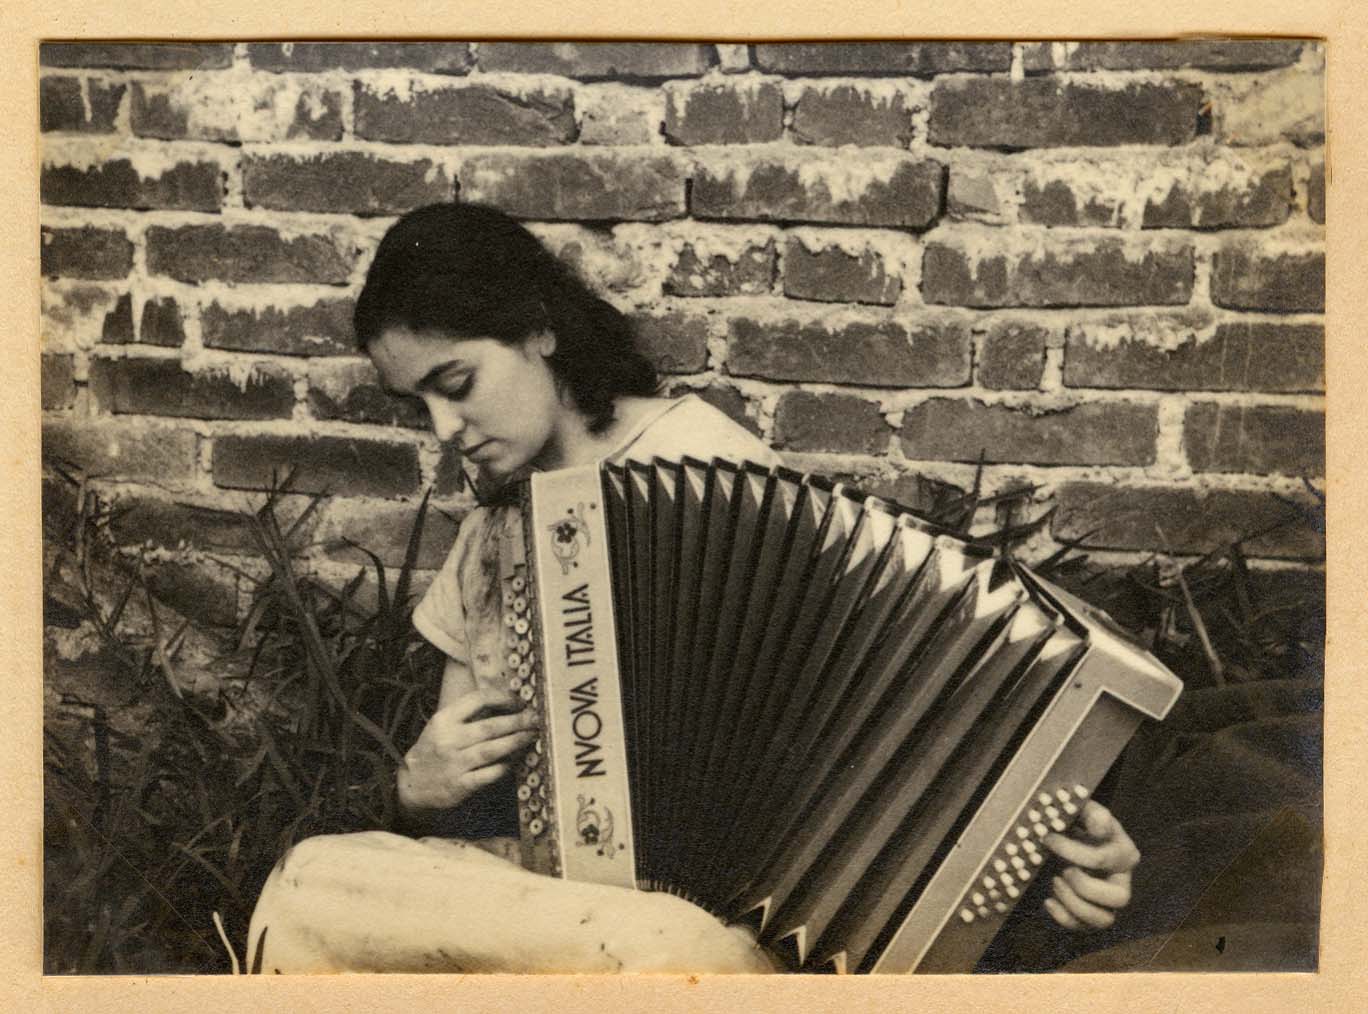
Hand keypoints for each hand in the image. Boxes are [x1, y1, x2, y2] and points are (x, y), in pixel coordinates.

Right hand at [397, 686, 538, 814]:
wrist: (412, 783)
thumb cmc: (435, 749)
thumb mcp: (443, 725)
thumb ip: (469, 714)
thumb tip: (508, 702)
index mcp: (444, 719)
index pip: (477, 699)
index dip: (503, 698)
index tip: (519, 702)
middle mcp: (448, 740)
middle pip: (489, 727)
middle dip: (517, 721)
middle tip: (536, 718)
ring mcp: (454, 764)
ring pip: (492, 750)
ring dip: (516, 742)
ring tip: (532, 735)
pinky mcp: (460, 786)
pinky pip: (489, 774)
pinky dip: (506, 766)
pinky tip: (517, 759)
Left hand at [1041, 800, 1139, 930]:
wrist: (1067, 838)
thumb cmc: (1078, 823)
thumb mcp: (1085, 811)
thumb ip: (1092, 814)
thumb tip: (1100, 826)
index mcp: (1125, 853)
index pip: (1104, 859)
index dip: (1072, 850)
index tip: (1048, 838)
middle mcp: (1122, 881)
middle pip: (1119, 899)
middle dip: (1085, 886)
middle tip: (1063, 871)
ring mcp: (1109, 903)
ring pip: (1104, 920)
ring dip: (1074, 904)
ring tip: (1055, 882)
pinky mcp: (1092, 916)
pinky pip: (1083, 928)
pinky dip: (1063, 917)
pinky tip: (1048, 900)